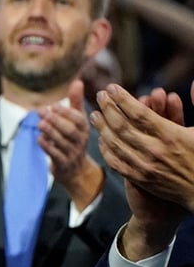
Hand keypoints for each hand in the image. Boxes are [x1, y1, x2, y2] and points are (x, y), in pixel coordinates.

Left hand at [39, 79, 102, 209]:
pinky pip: (55, 155)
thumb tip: (77, 81)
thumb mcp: (77, 121)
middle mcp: (81, 141)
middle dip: (56, 120)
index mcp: (85, 129)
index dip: (67, 113)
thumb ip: (75, 102)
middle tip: (41, 111)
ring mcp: (73, 154)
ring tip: (39, 123)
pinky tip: (39, 138)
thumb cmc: (74, 138)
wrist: (75, 169)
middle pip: (71, 131)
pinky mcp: (63, 164)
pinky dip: (47, 146)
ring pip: (63, 143)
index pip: (79, 120)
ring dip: (50, 132)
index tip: (54, 105)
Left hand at [91, 83, 193, 211]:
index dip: (122, 99)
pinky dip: (106, 149)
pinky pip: (116, 162)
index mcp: (171, 136)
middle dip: (108, 108)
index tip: (111, 87)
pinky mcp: (140, 179)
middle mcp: (155, 151)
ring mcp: (145, 166)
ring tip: (94, 114)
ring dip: (101, 127)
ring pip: (115, 144)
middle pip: (122, 126)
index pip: (139, 113)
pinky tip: (102, 139)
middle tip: (99, 95)